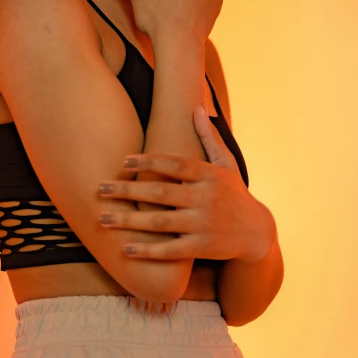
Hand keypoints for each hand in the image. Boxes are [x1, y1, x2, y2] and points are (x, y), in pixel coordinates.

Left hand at [97, 104, 275, 262]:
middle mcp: (205, 199)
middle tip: (100, 188)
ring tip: (102, 218)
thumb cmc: (234, 192)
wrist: (257, 232)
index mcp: (208, 175)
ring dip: (129, 220)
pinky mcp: (201, 248)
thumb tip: (197, 106)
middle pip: (160, 192)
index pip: (174, 165)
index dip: (149, 161)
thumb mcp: (225, 163)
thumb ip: (208, 137)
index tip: (123, 161)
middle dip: (128, 190)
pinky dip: (147, 251)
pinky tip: (124, 249)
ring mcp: (202, 225)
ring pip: (159, 222)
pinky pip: (170, 250)